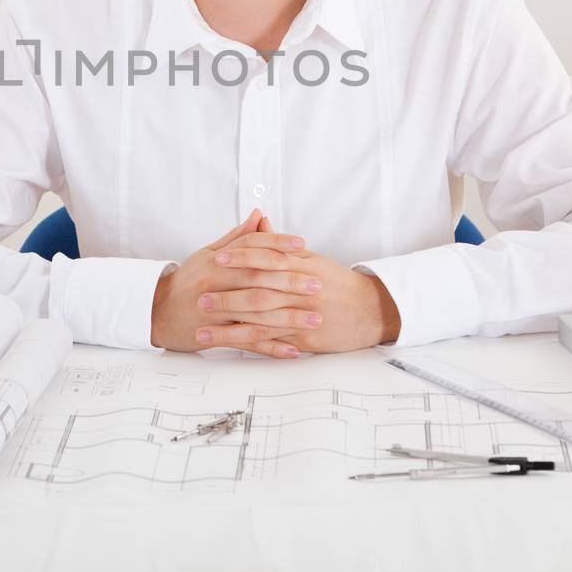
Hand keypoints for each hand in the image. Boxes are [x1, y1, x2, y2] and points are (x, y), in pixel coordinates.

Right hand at [150, 210, 318, 357]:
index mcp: (217, 262)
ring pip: (257, 314)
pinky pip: (248, 342)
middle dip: (291, 282)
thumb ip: (237, 237)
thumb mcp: (208, 254)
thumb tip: (259, 215)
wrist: (157, 312)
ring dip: (289, 317)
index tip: (302, 245)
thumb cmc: (187, 281)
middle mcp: (217, 285)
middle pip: (259, 280)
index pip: (252, 248)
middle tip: (317, 284)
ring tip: (315, 318)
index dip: (278, 244)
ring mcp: (217, 312)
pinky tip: (293, 349)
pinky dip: (272, 347)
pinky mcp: (216, 334)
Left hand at [196, 217, 401, 354]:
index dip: (240, 257)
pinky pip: (274, 344)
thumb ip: (280, 245)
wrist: (371, 310)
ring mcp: (302, 319)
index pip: (266, 258)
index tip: (216, 257)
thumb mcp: (311, 258)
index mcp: (301, 268)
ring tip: (203, 332)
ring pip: (261, 324)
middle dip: (227, 297)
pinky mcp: (305, 341)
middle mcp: (300, 293)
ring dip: (230, 329)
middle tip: (200, 299)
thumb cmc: (337, 282)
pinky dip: (250, 347)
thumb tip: (257, 222)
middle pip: (259, 293)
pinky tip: (231, 348)